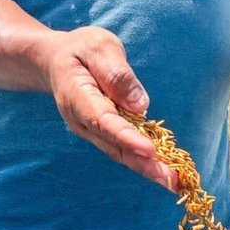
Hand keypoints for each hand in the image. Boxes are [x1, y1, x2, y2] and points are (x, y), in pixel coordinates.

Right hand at [38, 26, 176, 189]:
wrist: (56, 61)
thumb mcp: (98, 47)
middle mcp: (81, 120)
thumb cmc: (80, 50)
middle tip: (170, 179)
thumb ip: (117, 74)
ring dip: (146, 168)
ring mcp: (90, 130)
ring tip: (173, 181)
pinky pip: (122, 148)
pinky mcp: (102, 132)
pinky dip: (142, 161)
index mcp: (77, 96)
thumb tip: (140, 105)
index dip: (126, 137)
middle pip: (113, 145)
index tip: (149, 150)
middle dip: (142, 164)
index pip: (103, 120)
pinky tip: (164, 170)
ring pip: (119, 152)